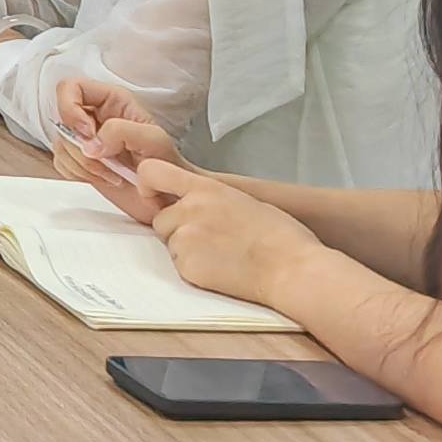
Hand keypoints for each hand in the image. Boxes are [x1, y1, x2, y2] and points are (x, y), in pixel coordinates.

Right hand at [50, 78, 179, 208]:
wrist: (166, 194)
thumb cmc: (167, 163)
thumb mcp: (153, 139)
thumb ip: (121, 131)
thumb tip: (90, 144)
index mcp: (110, 99)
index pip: (70, 87)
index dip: (70, 108)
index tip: (88, 133)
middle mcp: (93, 116)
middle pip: (61, 120)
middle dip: (80, 145)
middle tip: (105, 159)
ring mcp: (84, 139)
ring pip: (61, 145)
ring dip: (84, 165)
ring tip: (113, 173)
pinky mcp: (79, 161)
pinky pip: (62, 164)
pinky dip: (80, 175)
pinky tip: (105, 178)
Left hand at [130, 158, 315, 307]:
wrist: (292, 269)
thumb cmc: (281, 236)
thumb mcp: (244, 200)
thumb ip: (211, 198)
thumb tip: (198, 203)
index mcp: (205, 189)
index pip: (152, 171)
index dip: (148, 184)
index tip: (154, 194)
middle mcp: (189, 210)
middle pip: (161, 218)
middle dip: (177, 227)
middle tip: (212, 238)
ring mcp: (185, 239)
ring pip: (170, 243)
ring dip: (186, 248)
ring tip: (222, 253)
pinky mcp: (186, 266)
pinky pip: (180, 265)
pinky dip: (194, 267)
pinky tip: (222, 268)